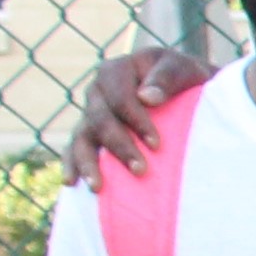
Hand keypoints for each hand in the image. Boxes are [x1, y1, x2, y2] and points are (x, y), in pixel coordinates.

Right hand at [65, 47, 208, 176]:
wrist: (182, 86)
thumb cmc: (184, 77)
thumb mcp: (183, 69)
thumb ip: (167, 78)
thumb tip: (147, 97)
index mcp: (115, 70)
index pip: (120, 98)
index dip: (136, 121)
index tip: (157, 145)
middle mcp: (97, 90)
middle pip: (100, 120)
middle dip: (120, 147)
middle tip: (141, 171)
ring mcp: (90, 112)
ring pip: (81, 137)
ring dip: (88, 162)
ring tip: (97, 187)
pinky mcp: (89, 131)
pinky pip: (74, 148)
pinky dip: (71, 164)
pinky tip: (71, 183)